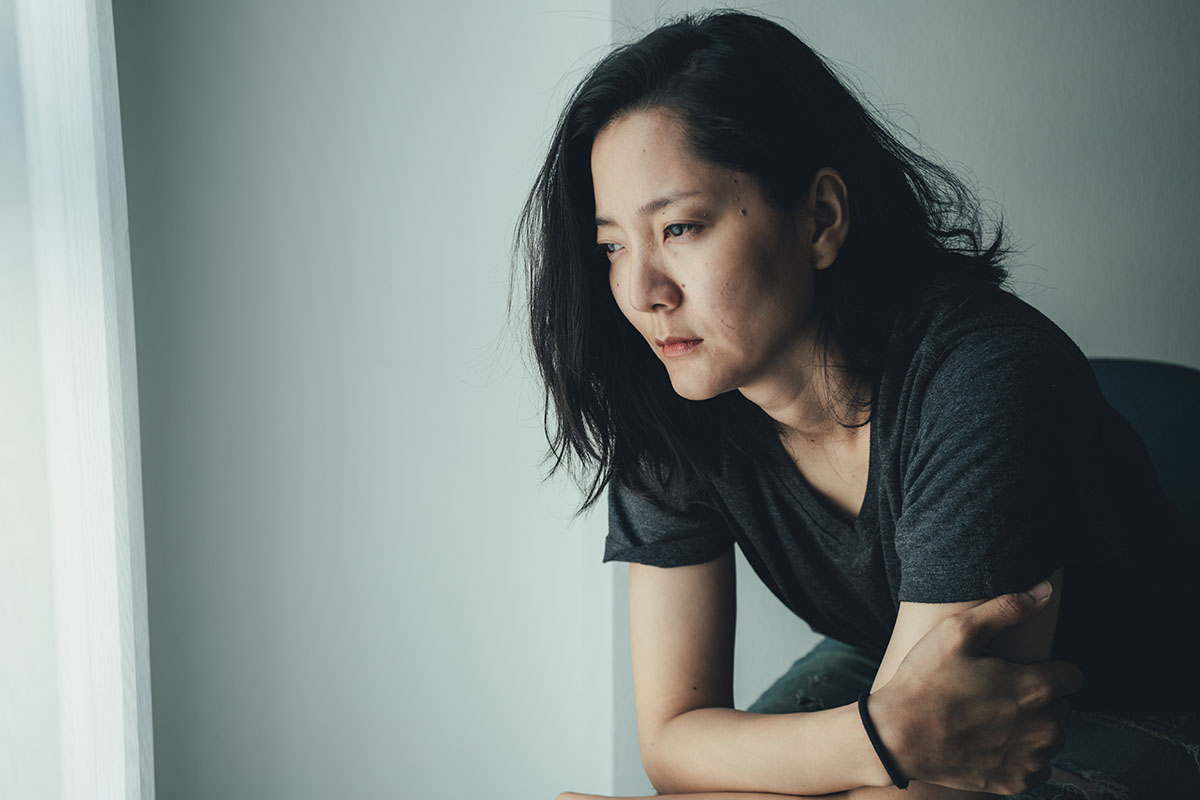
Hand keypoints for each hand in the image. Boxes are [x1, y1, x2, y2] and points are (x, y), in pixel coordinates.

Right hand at [868, 582, 1082, 794]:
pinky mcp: (1017, 782)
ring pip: (1051, 737)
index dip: (1048, 669)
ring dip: (1032, 727)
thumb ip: (1006, 609)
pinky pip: (1037, 766)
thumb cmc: (925, 681)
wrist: (898, 737)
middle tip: (997, 692)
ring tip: (992, 717)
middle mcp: (1044, 728)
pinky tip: (991, 741)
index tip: (1019, 670)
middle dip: (1039, 698)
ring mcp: (1032, 759)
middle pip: (1063, 707)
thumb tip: (1045, 591)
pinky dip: (1021, 755)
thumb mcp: (957, 632)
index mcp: (1036, 688)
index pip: (1074, 676)